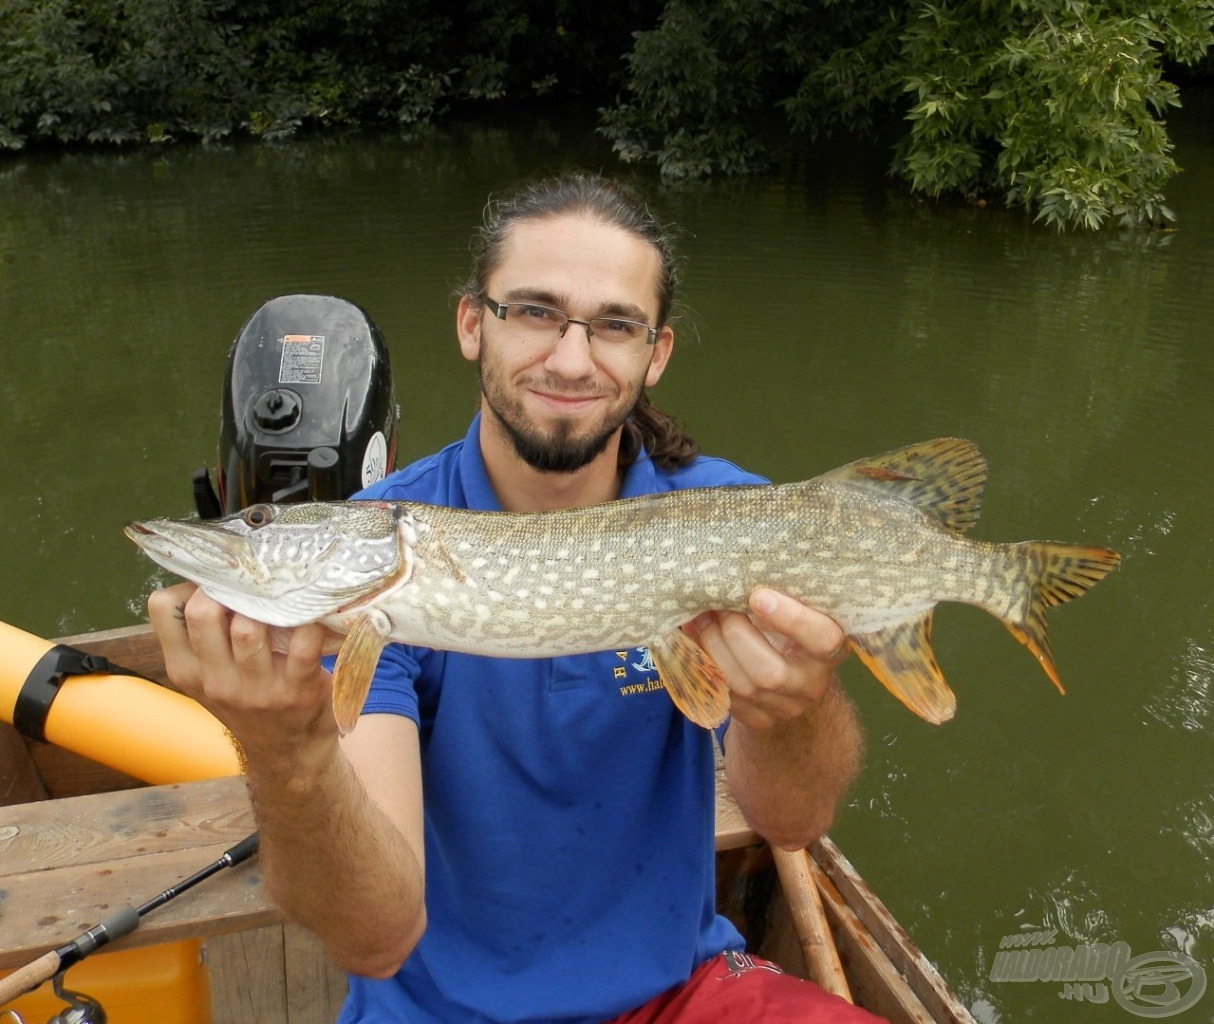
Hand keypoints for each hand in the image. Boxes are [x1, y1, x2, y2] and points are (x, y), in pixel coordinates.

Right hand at [147, 583, 336, 762]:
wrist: (290, 754)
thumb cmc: (250, 700)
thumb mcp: (210, 675)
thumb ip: (203, 636)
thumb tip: (215, 573)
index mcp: (186, 670)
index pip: (163, 608)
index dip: (190, 584)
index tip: (216, 581)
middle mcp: (214, 680)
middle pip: (203, 612)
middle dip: (227, 586)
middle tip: (253, 582)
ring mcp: (255, 688)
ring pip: (248, 627)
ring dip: (267, 604)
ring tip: (282, 595)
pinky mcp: (296, 690)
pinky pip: (303, 642)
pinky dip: (310, 621)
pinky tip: (314, 614)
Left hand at [682, 588, 848, 729]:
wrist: (794, 680)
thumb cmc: (792, 631)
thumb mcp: (799, 612)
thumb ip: (780, 597)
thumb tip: (734, 574)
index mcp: (830, 650)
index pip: (824, 640)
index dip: (792, 619)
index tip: (758, 596)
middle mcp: (811, 685)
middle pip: (770, 673)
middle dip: (734, 635)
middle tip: (715, 606)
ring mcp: (785, 708)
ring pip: (742, 687)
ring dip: (712, 648)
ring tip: (700, 619)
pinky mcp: (759, 720)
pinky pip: (725, 696)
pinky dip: (705, 665)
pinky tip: (695, 641)